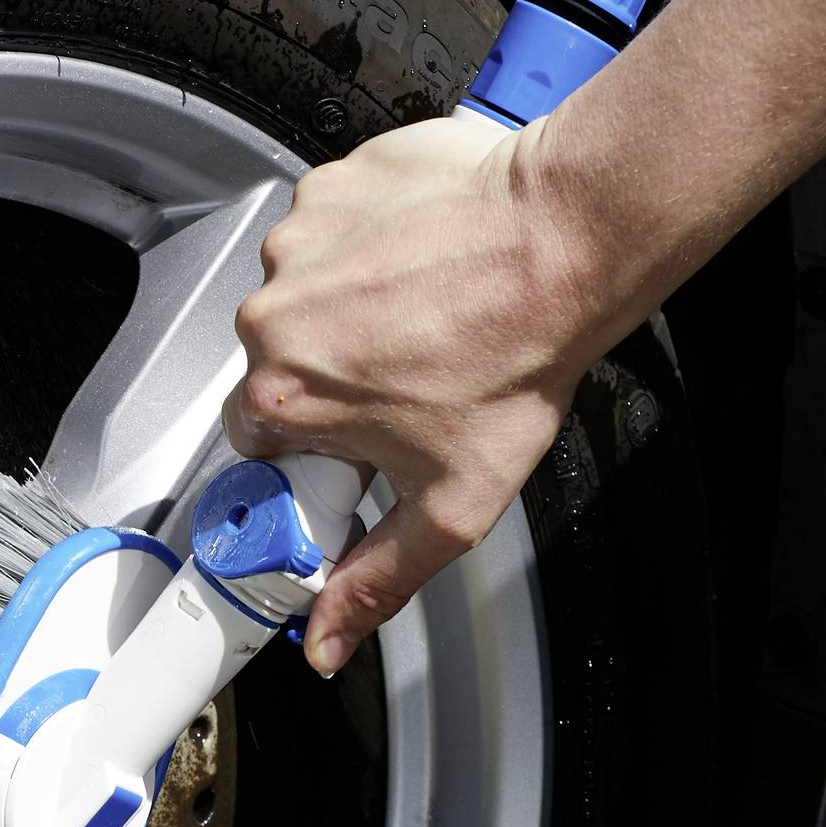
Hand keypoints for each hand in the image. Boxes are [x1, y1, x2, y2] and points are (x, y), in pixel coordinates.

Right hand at [223, 114, 607, 674]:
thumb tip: (324, 642)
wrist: (569, 241)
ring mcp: (298, 239)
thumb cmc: (516, 359)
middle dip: (334, 374)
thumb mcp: (448, 506)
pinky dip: (372, 243)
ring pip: (306, 291)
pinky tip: (426, 260)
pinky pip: (334, 226)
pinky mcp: (332, 184)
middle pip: (278, 362)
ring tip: (426, 314)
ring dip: (354, 305)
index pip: (256, 438)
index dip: (311, 446)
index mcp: (280, 394)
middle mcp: (272, 312)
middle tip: (410, 377)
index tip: (355, 440)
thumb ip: (374, 581)